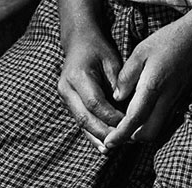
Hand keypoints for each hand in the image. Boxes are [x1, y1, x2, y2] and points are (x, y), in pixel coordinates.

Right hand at [57, 30, 124, 148]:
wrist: (79, 42)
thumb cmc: (98, 49)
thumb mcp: (111, 60)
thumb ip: (117, 82)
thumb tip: (126, 105)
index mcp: (78, 76)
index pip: (94, 102)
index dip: (110, 116)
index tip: (126, 123)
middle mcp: (66, 89)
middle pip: (84, 117)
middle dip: (102, 132)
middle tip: (120, 141)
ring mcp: (65, 97)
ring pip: (80, 122)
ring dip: (96, 137)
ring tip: (111, 149)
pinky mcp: (68, 102)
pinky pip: (80, 120)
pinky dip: (91, 133)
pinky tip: (101, 145)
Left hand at [101, 17, 191, 147]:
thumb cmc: (169, 39)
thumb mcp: (141, 51)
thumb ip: (127, 76)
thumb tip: (117, 97)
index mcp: (153, 86)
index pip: (135, 119)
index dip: (121, 134)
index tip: (109, 142)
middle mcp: (166, 98)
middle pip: (148, 133)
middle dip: (131, 138)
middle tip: (117, 133)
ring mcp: (176, 99)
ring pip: (158, 128)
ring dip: (142, 132)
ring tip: (127, 125)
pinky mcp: (181, 98)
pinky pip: (165, 119)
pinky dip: (152, 123)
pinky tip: (143, 113)